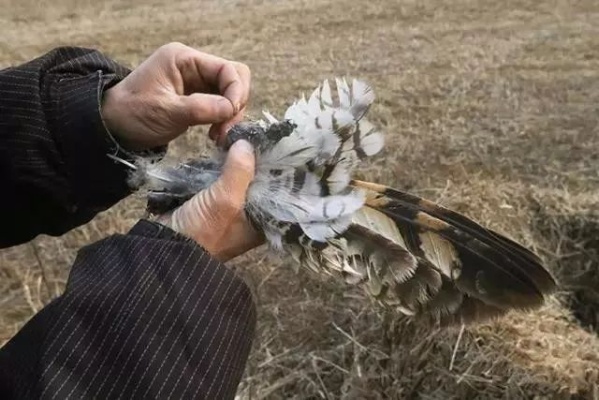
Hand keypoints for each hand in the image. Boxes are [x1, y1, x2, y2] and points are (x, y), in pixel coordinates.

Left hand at [101, 42, 250, 149]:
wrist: (113, 127)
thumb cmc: (133, 114)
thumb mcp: (166, 112)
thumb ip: (201, 108)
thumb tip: (231, 109)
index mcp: (183, 59)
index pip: (227, 69)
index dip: (236, 92)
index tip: (231, 115)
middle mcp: (193, 66)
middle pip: (234, 78)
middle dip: (236, 103)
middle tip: (227, 128)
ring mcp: (196, 82)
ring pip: (230, 94)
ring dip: (231, 115)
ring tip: (219, 136)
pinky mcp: (197, 98)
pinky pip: (221, 105)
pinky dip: (223, 120)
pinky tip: (215, 135)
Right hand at [156, 140, 263, 261]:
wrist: (167, 245)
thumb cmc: (203, 231)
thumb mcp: (226, 201)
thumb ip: (239, 171)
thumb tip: (246, 144)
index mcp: (263, 220)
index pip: (278, 187)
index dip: (275, 164)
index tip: (270, 140)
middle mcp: (252, 212)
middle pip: (258, 177)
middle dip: (252, 156)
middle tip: (248, 131)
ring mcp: (232, 205)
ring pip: (239, 173)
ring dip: (235, 156)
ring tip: (233, 133)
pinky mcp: (213, 198)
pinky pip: (222, 175)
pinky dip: (220, 162)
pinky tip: (221, 144)